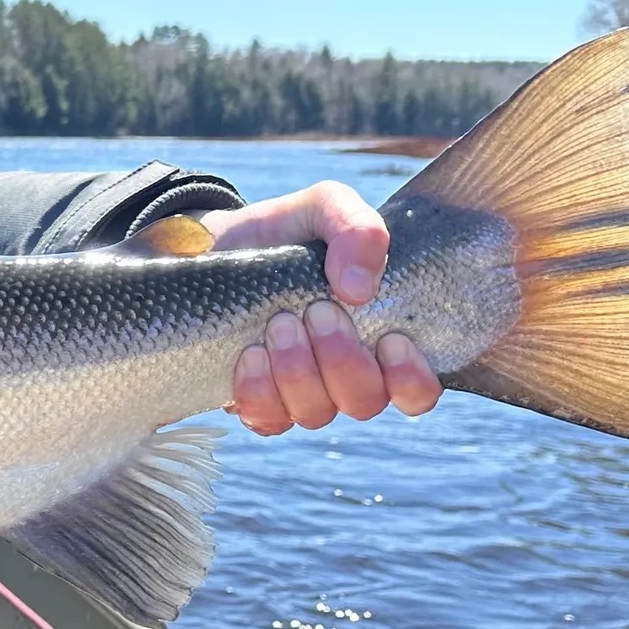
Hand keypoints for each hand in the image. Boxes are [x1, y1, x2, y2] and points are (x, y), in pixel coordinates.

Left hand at [192, 182, 442, 435]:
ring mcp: (299, 394)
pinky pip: (267, 419)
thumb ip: (357, 230)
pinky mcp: (255, 402)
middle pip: (365, 402)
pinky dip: (260, 390)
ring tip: (279, 323)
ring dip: (299, 371)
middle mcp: (345, 376)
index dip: (411, 379)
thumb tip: (359, 289)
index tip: (390, 339)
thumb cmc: (285, 232)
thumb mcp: (323, 209)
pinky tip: (250, 354)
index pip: (417, 390)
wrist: (212, 247)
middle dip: (342, 359)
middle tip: (316, 310)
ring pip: (316, 414)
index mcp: (379, 338)